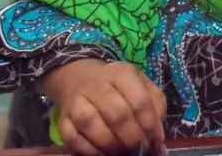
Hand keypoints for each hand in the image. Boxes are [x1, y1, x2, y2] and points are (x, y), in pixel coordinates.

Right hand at [41, 58, 166, 155]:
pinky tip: (104, 154)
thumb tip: (159, 140)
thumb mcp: (141, 85)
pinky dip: (91, 151)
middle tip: (139, 148)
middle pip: (117, 114)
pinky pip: (74, 139)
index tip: (156, 141)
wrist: (79, 79)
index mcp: (121, 73)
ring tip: (123, 152)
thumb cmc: (118, 87)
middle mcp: (96, 85)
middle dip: (132, 137)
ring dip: (111, 144)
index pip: (140, 101)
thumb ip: (154, 108)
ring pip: (91, 124)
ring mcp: (76, 102)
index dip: (150, 125)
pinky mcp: (62, 120)